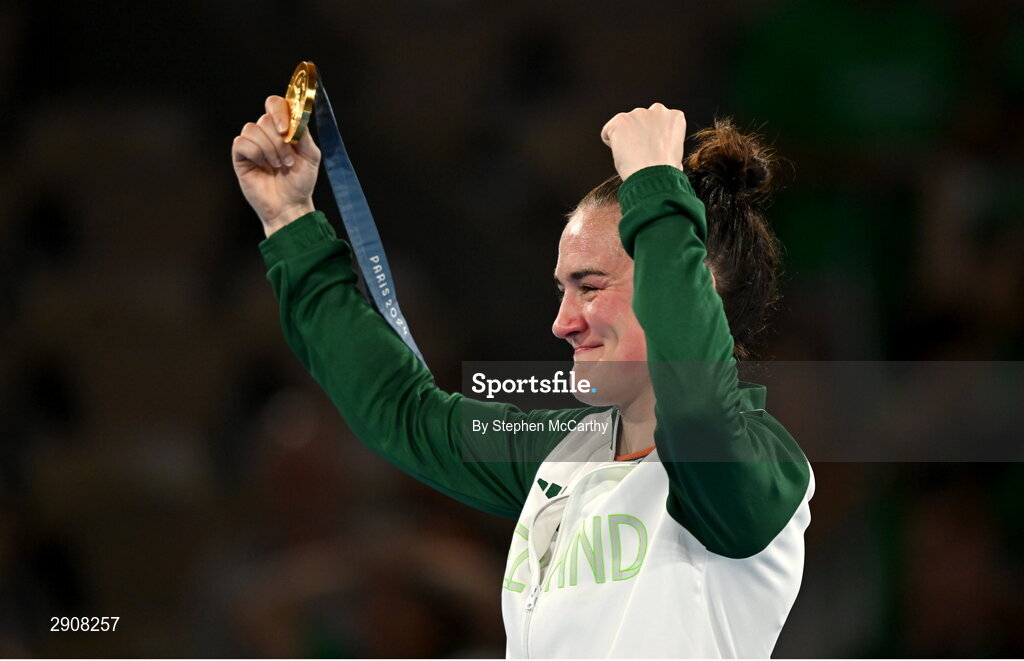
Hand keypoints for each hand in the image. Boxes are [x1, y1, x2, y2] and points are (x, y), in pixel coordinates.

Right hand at [232, 95, 321, 236]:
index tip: (286, 129)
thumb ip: (303, 134)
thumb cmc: (301, 182)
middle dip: (279, 141)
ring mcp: (253, 143)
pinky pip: (241, 142)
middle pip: (265, 118)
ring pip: (252, 128)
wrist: (290, 205)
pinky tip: (262, 166)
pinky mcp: (240, 156)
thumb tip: (295, 117)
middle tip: (287, 161)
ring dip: (268, 149)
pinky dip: (255, 153)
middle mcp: (266, 133)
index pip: (275, 104)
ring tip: (278, 166)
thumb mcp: (311, 156)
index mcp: (284, 129)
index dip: (279, 111)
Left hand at [600, 103, 685, 181]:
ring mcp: (638, 113)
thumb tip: (664, 154)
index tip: (652, 150)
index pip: (658, 122)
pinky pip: (608, 131)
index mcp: (675, 117)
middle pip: (640, 121)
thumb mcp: (676, 155)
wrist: (654, 176)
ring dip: (624, 139)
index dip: (652, 139)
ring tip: (632, 156)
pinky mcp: (621, 120)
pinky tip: (621, 154)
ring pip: (624, 126)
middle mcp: (658, 110)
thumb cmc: (664, 172)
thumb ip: (668, 146)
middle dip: (638, 134)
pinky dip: (610, 143)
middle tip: (640, 154)